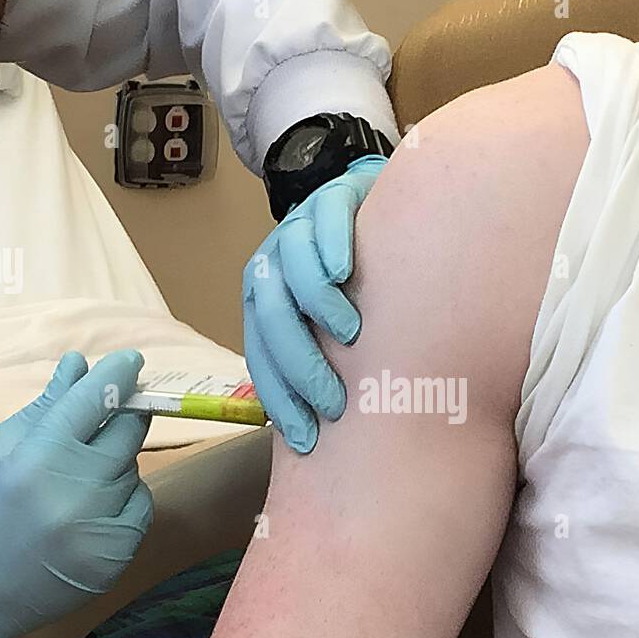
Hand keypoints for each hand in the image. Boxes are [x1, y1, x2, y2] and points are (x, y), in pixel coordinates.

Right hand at [0, 350, 153, 637]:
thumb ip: (44, 407)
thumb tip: (78, 364)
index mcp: (36, 460)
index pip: (93, 402)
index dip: (117, 374)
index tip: (132, 361)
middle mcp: (74, 492)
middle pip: (126, 432)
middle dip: (125, 415)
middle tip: (116, 411)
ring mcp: (100, 528)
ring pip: (133, 468)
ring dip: (115, 463)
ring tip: (77, 480)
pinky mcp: (117, 555)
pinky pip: (141, 505)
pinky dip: (124, 499)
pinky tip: (91, 509)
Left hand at [243, 154, 387, 452]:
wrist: (377, 208)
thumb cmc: (363, 283)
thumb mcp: (339, 326)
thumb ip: (328, 360)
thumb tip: (332, 432)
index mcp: (265, 303)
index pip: (261, 356)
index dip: (280, 398)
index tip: (308, 438)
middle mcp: (273, 266)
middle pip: (271, 318)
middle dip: (299, 365)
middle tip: (334, 401)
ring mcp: (298, 229)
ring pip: (291, 269)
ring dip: (315, 306)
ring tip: (349, 334)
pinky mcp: (330, 199)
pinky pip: (323, 221)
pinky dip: (330, 247)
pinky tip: (345, 272)